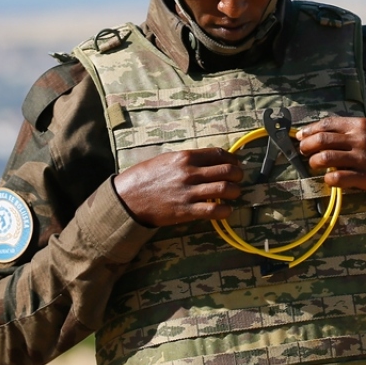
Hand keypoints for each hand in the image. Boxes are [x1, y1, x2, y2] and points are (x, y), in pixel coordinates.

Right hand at [113, 148, 243, 226]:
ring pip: (225, 189)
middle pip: (228, 171)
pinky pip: (213, 210)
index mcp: (185, 157)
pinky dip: (225, 210)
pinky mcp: (186, 211)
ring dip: (235, 192)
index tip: (235, 163)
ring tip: (233, 194)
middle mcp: (190, 173)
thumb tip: (210, 160)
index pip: (219, 154)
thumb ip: (189, 160)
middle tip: (237, 179)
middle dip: (238, 175)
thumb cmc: (146, 177)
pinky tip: (225, 210)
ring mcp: (189, 192)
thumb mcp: (167, 160)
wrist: (127, 198)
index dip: (233, 159)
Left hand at [296, 116, 365, 196]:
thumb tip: (325, 133)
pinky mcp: (364, 177)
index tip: (301, 136)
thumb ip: (352, 130)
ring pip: (325, 158)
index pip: (327, 124)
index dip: (310, 130)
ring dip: (314, 162)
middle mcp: (360, 140)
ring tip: (314, 164)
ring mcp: (362, 159)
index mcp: (361, 125)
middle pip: (322, 140)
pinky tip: (329, 179)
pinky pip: (337, 178)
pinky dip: (328, 179)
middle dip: (307, 145)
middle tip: (303, 150)